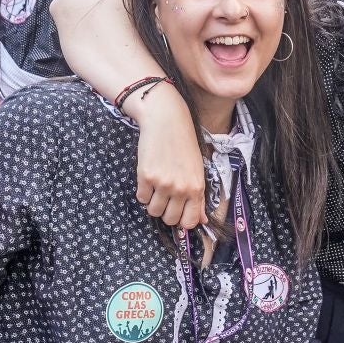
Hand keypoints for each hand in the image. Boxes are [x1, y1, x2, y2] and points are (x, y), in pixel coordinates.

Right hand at [124, 82, 205, 228]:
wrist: (166, 121)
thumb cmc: (184, 144)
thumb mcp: (197, 171)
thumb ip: (199, 198)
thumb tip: (203, 221)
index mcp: (197, 188)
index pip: (189, 221)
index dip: (182, 220)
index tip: (178, 211)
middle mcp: (181, 188)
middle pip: (170, 219)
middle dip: (166, 212)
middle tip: (166, 197)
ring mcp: (163, 183)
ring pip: (153, 211)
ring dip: (153, 202)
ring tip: (157, 187)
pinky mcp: (146, 176)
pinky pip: (141, 198)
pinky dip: (143, 192)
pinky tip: (149, 177)